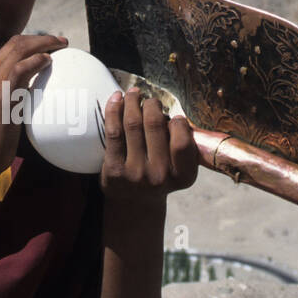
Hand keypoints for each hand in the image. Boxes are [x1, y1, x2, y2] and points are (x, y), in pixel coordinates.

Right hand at [0, 33, 68, 180]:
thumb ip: (8, 92)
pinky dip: (38, 59)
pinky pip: (21, 66)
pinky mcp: (0, 92)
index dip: (30, 43)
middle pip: (14, 42)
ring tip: (62, 46)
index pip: (5, 48)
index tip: (48, 47)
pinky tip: (49, 62)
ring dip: (44, 43)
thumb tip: (30, 86)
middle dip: (41, 38)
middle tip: (61, 42)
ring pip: (18, 48)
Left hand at [98, 88, 198, 204]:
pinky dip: (114, 110)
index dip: (178, 122)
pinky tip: (116, 98)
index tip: (173, 116)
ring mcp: (136, 174)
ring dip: (132, 101)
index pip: (183, 141)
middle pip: (155, 125)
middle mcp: (160, 176)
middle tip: (149, 100)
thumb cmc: (160, 175)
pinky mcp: (114, 170)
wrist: (134, 203)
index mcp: (183, 175)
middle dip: (151, 104)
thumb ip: (183, 145)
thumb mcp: (180, 169)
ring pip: (133, 124)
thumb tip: (172, 111)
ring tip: (133, 93)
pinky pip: (113, 132)